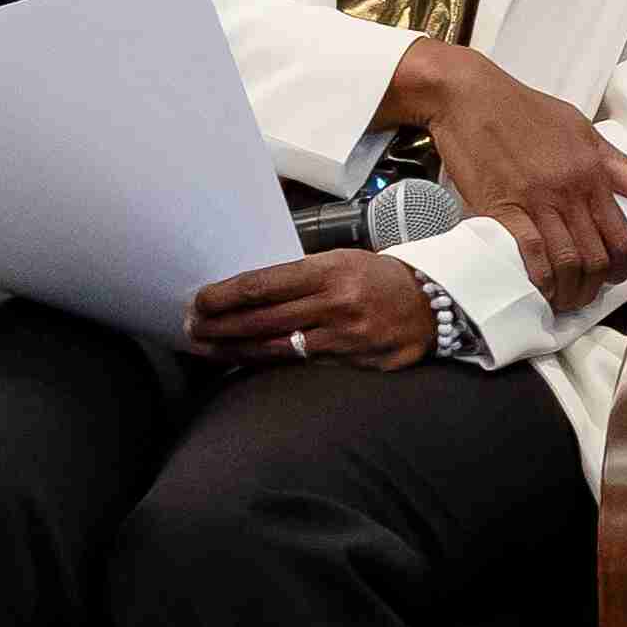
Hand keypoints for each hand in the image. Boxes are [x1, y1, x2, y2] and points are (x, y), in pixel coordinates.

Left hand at [184, 252, 439, 369]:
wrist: (433, 304)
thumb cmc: (379, 278)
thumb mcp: (342, 261)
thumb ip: (301, 277)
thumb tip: (249, 290)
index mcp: (329, 270)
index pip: (263, 284)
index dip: (225, 295)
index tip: (200, 301)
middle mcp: (336, 303)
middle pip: (262, 318)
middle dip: (220, 325)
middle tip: (192, 328)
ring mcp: (346, 336)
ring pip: (277, 347)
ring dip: (236, 349)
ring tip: (208, 348)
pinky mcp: (356, 362)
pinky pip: (304, 365)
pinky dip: (272, 362)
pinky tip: (248, 361)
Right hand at [390, 41, 626, 307]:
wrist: (471, 97)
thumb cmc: (525, 110)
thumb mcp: (581, 129)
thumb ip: (617, 166)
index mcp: (592, 173)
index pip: (621, 235)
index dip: (622, 267)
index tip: (613, 279)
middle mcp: (570, 191)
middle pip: (595, 256)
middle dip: (593, 287)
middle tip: (584, 298)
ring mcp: (536, 200)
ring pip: (566, 260)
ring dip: (567, 290)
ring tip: (562, 300)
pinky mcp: (501, 206)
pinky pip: (528, 252)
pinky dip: (537, 277)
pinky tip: (537, 289)